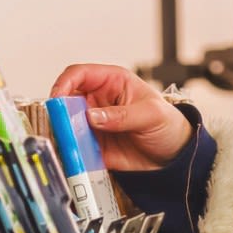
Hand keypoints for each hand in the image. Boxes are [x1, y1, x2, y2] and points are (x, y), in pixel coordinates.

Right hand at [49, 64, 193, 171]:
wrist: (174, 155)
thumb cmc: (168, 124)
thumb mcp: (151, 115)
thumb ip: (122, 115)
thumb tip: (93, 116)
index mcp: (111, 82)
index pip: (79, 74)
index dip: (65, 83)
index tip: (58, 97)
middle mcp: (98, 101)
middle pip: (67, 101)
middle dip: (59, 112)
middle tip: (61, 125)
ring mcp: (94, 124)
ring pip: (67, 126)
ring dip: (64, 134)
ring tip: (69, 144)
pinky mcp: (94, 146)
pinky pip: (76, 148)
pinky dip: (73, 153)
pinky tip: (77, 158)